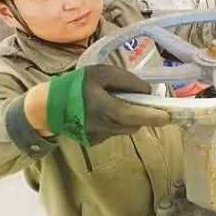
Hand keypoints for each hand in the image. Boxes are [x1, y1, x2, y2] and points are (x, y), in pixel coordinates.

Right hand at [33, 64, 168, 145]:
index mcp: (105, 108)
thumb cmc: (75, 86)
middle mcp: (104, 126)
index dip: (154, 116)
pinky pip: (114, 131)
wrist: (45, 108)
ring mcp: (99, 137)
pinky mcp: (94, 142)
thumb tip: (147, 91)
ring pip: (126, 128)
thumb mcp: (100, 74)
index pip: (135, 115)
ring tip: (119, 103)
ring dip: (130, 118)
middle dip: (145, 115)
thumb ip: (126, 80)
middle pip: (135, 124)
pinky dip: (117, 122)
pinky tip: (105, 112)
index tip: (169, 116)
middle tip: (148, 104)